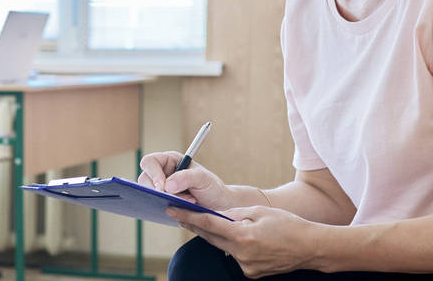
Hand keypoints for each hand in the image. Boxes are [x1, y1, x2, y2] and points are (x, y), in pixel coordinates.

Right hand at [138, 151, 231, 209]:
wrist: (219, 205)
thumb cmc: (212, 187)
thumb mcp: (203, 178)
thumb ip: (186, 178)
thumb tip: (167, 186)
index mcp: (170, 160)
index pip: (150, 162)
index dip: (153, 174)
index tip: (162, 188)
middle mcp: (162, 172)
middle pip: (145, 178)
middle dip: (160, 191)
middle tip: (180, 198)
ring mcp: (161, 187)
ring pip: (149, 193)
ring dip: (166, 200)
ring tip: (187, 201)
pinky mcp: (162, 200)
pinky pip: (154, 204)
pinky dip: (166, 207)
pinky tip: (180, 208)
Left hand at [167, 205, 318, 278]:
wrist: (310, 248)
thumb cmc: (287, 224)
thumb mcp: (258, 211)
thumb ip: (234, 213)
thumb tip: (215, 214)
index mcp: (242, 236)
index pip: (208, 224)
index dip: (188, 216)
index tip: (172, 210)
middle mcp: (241, 254)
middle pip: (210, 237)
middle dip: (194, 226)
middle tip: (179, 215)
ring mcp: (246, 266)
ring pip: (222, 247)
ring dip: (215, 235)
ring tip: (206, 222)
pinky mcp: (251, 273)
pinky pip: (235, 255)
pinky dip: (232, 245)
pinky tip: (236, 237)